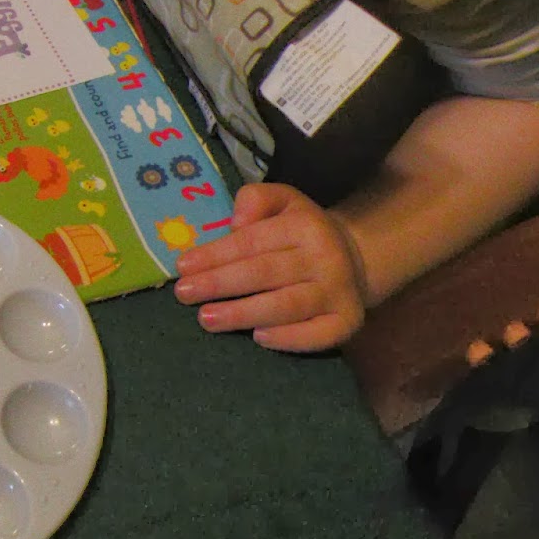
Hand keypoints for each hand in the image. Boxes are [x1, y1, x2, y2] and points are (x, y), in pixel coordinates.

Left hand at [173, 183, 366, 351]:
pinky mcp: (348, 322)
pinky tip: (257, 338)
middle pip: (265, 273)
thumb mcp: (282, 201)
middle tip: (184, 294)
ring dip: (243, 314)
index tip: (183, 266)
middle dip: (220, 284)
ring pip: (286, 306)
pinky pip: (317, 335)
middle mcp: (327, 258)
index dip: (216, 254)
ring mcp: (340, 292)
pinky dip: (288, 339)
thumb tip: (235, 224)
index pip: (253, 241)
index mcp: (306, 225)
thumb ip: (255, 199)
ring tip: (206, 319)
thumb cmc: (301, 231)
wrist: (355, 257)